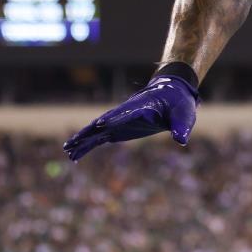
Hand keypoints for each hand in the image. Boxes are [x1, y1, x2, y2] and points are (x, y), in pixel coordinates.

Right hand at [63, 74, 198, 161]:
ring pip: (97, 131)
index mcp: (142, 106)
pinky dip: (88, 145)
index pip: (126, 112)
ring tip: (67, 149)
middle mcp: (126, 113)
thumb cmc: (179, 103)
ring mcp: (120, 121)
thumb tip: (181, 140)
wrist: (172, 95)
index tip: (100, 124)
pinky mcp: (118, 129)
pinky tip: (75, 155)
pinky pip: (99, 138)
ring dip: (83, 139)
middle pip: (105, 121)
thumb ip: (181, 126)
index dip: (114, 118)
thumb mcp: (184, 114)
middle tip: (73, 141)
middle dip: (90, 131)